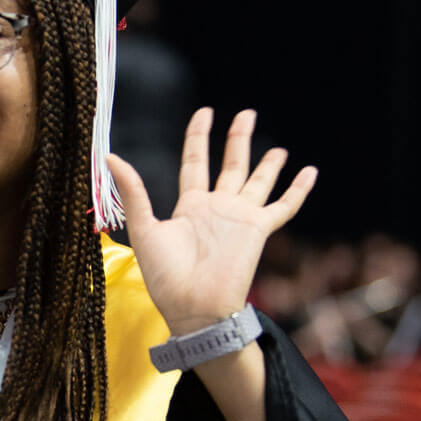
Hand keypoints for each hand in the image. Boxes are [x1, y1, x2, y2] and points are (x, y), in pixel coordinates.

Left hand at [107, 108, 316, 335]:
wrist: (193, 308)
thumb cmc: (166, 277)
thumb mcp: (144, 229)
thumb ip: (133, 192)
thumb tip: (110, 156)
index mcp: (190, 206)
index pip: (195, 161)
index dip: (199, 136)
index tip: (205, 112)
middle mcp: (217, 208)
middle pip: (232, 164)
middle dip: (239, 138)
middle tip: (247, 113)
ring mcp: (240, 218)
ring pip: (259, 182)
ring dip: (269, 164)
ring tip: (280, 149)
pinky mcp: (258, 231)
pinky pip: (283, 207)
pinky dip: (298, 190)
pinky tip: (310, 172)